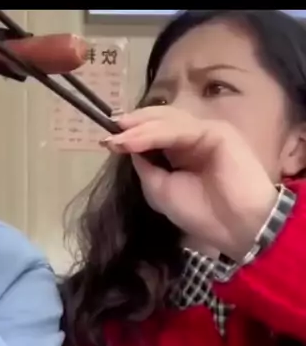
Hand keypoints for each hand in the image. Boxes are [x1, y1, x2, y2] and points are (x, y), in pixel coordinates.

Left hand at [104, 106, 278, 261]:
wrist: (237, 227)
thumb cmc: (202, 213)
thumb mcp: (161, 190)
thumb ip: (146, 167)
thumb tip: (127, 147)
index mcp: (184, 149)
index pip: (156, 130)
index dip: (132, 131)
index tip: (108, 140)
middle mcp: (195, 136)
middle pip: (160, 119)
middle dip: (132, 124)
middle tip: (108, 131)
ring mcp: (206, 130)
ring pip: (167, 121)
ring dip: (138, 129)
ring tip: (116, 138)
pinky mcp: (216, 131)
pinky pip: (178, 130)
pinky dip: (152, 134)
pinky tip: (132, 141)